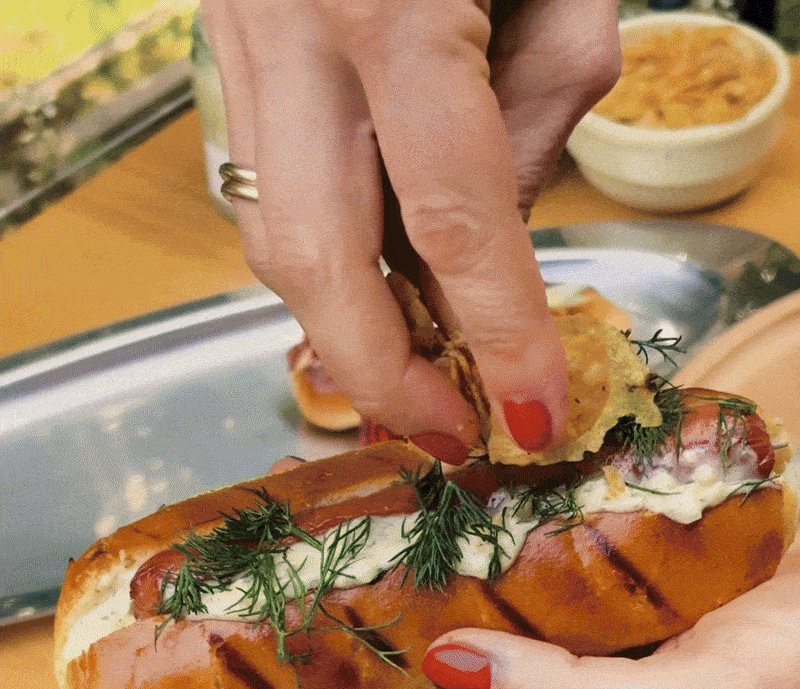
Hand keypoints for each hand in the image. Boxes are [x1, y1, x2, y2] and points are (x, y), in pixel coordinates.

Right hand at [202, 0, 619, 454]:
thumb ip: (541, 105)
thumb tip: (495, 250)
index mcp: (388, 4)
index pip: (452, 219)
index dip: (498, 335)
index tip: (533, 415)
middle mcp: (288, 32)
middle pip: (317, 262)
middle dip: (386, 373)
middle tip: (448, 431)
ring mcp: (239, 45)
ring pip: (275, 238)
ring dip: (350, 325)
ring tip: (422, 370)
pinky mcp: (224, 53)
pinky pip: (267, 191)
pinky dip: (327, 257)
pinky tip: (379, 285)